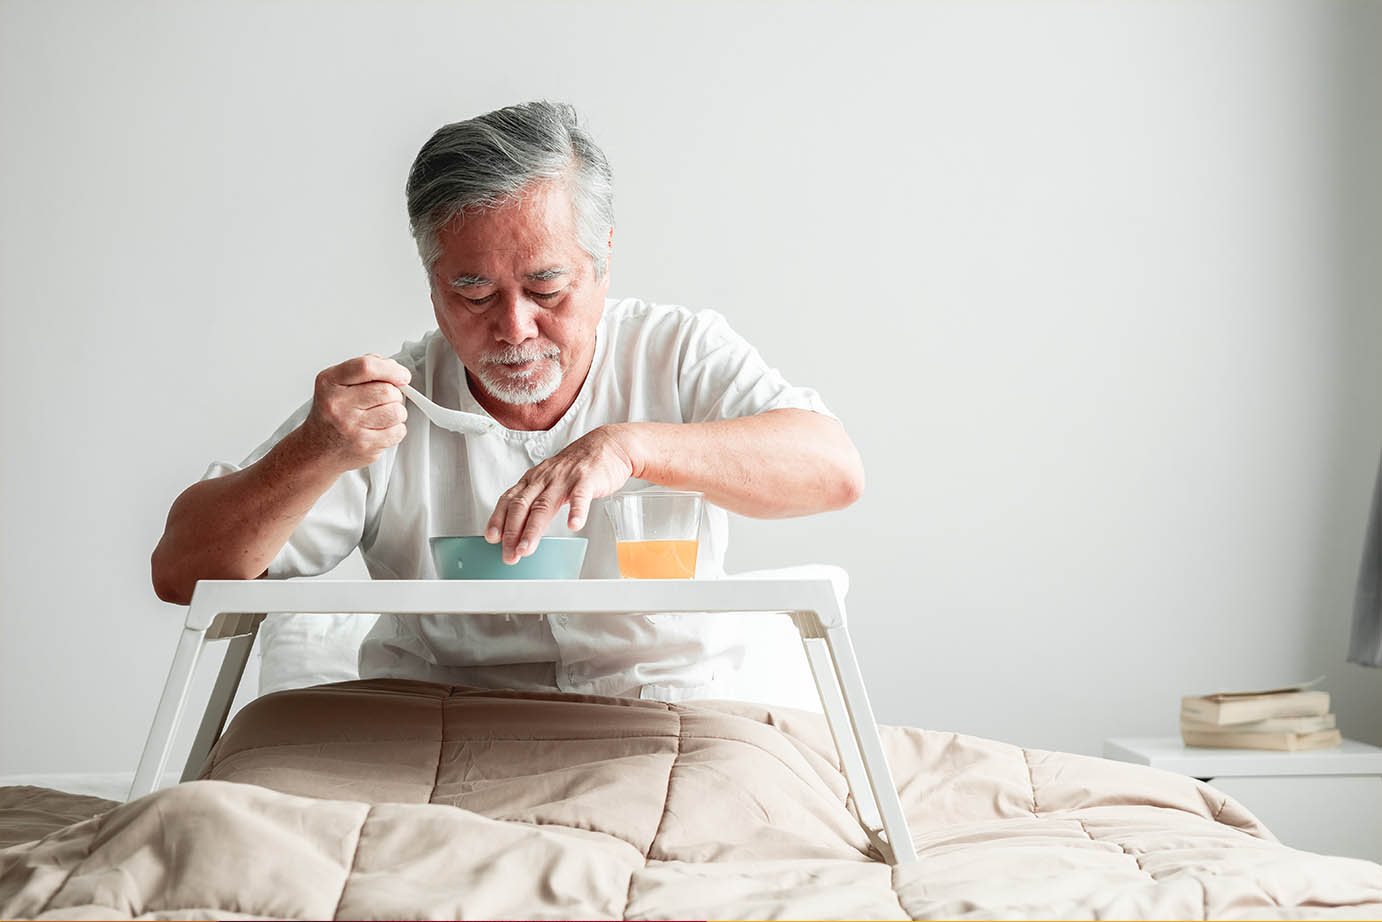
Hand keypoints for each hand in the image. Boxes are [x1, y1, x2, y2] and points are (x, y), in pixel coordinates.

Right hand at [300, 354, 410, 472]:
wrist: (316, 448)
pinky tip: (381, 428)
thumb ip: (362, 368)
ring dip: (396, 411)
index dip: (391, 369)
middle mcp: (338, 405)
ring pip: (397, 412)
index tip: (402, 374)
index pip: (366, 367)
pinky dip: (396, 429)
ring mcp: (352, 427)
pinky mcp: (365, 446)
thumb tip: (392, 367)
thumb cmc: (330, 413)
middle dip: (395, 393)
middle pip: (387, 391)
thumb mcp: (334, 382)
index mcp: (330, 383)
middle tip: (386, 398)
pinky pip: (398, 432)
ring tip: (382, 414)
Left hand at [487, 425, 636, 562]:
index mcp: (534, 480)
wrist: (607, 446)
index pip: (509, 500)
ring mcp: (565, 479)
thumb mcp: (549, 480)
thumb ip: (535, 501)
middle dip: (512, 531)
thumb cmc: (577, 467)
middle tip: (509, 553)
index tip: (492, 538)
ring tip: (527, 548)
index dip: (498, 519)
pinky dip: (576, 511)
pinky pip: (580, 496)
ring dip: (533, 529)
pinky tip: (573, 525)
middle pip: (522, 505)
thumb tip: (519, 528)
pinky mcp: (587, 479)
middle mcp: (545, 478)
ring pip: (545, 505)